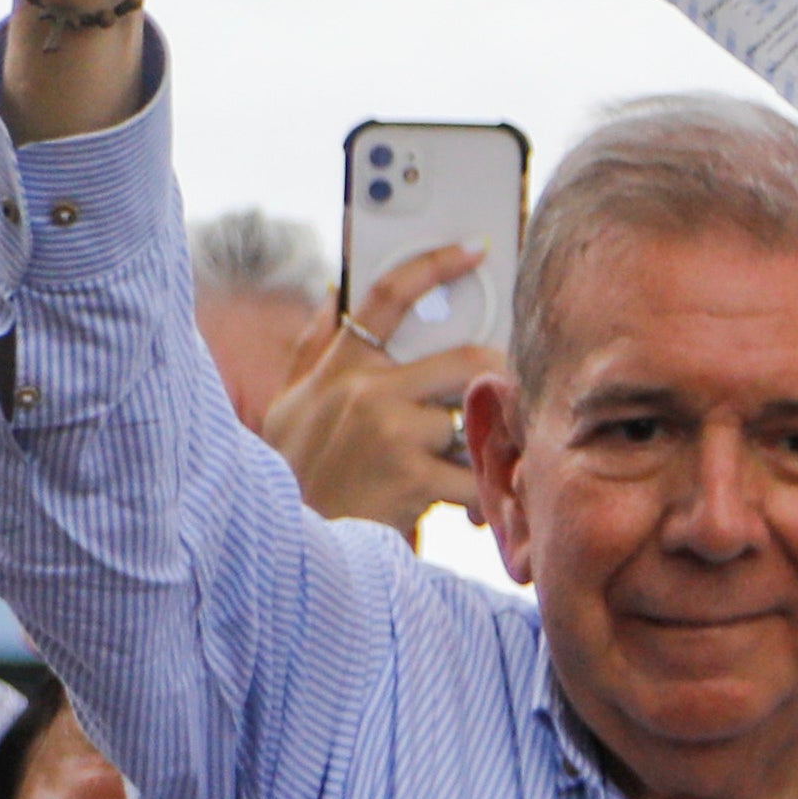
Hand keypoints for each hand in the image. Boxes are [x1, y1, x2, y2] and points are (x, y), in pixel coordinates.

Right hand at [257, 242, 499, 528]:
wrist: (288, 550)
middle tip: (509, 393)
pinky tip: (468, 511)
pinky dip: (481, 496)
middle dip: (497, 378)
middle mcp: (363, 390)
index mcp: (339, 367)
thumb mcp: (288, 409)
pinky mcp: (412, 476)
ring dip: (483, 450)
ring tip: (471, 473)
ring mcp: (390, 432)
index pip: (389, 296)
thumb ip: (311, 351)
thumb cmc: (296, 479)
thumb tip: (334, 295)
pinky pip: (473, 476)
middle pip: (464, 359)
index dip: (436, 263)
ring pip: (473, 423)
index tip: (475, 249)